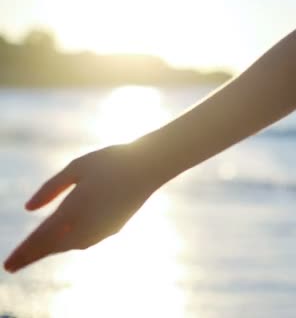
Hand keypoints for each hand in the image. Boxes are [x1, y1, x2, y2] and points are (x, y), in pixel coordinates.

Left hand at [4, 144, 163, 272]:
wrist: (149, 168)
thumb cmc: (112, 162)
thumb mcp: (77, 167)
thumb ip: (51, 188)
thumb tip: (29, 208)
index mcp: (75, 209)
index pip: (43, 237)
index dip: (24, 252)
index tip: (8, 264)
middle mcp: (88, 225)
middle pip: (54, 246)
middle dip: (32, 255)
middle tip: (13, 265)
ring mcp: (103, 229)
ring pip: (70, 245)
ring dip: (52, 249)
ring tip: (35, 252)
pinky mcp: (113, 228)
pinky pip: (85, 240)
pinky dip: (69, 243)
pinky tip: (65, 240)